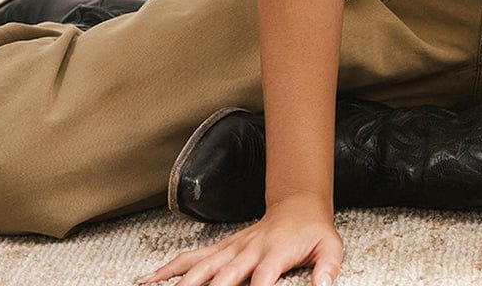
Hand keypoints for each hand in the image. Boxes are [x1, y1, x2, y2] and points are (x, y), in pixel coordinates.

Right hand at [135, 194, 342, 285]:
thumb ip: (327, 268)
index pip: (261, 280)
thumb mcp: (330, 247)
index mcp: (274, 252)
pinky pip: (194, 256)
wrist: (299, 203)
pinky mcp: (223, 246)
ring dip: (179, 281)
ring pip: (201, 264)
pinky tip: (151, 278)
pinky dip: (171, 267)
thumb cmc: (313, 230)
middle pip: (222, 275)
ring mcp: (232, 246)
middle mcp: (249, 249)